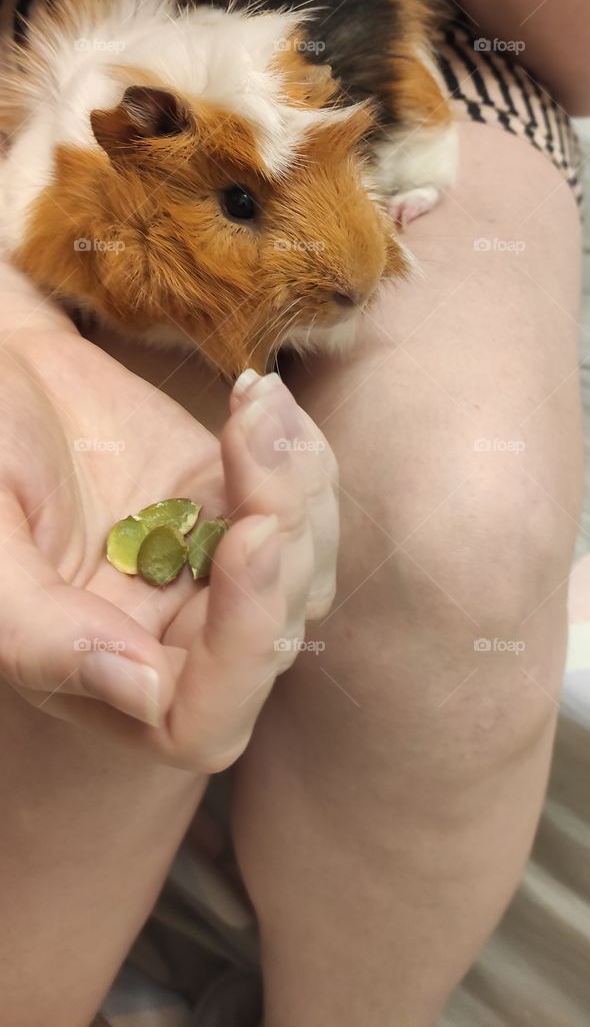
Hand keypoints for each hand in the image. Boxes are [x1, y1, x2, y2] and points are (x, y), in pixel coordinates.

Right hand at [0, 267, 337, 770]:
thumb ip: (41, 635)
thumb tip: (145, 695)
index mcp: (98, 677)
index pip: (203, 722)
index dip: (242, 652)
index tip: (251, 537)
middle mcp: (164, 636)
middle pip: (273, 635)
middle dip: (283, 538)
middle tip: (250, 440)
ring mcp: (207, 566)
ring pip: (304, 566)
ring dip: (299, 486)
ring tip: (252, 405)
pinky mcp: (232, 499)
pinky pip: (305, 500)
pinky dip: (300, 451)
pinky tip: (256, 397)